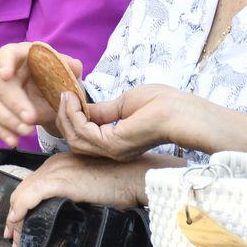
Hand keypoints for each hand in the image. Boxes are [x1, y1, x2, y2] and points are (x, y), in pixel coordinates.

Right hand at [0, 42, 68, 147]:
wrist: (48, 90)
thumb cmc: (52, 73)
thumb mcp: (62, 68)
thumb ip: (68, 66)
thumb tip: (74, 67)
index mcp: (18, 56)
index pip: (6, 54)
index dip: (4, 63)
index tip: (6, 75)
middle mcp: (2, 74)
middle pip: (1, 87)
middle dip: (15, 104)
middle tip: (31, 119)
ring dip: (10, 121)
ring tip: (28, 132)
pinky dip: (4, 134)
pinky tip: (14, 142)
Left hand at [3, 153, 153, 246]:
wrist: (135, 177)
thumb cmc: (120, 184)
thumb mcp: (90, 187)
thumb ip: (72, 194)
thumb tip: (61, 214)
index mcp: (60, 162)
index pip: (31, 185)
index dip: (20, 206)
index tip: (17, 226)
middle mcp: (53, 163)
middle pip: (22, 190)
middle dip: (14, 217)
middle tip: (14, 240)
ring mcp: (55, 170)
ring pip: (21, 196)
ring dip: (16, 221)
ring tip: (17, 243)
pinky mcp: (58, 181)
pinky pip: (28, 198)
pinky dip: (19, 214)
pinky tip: (19, 227)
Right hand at [56, 83, 246, 159]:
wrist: (183, 112)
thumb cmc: (164, 104)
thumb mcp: (126, 103)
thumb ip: (104, 110)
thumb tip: (85, 109)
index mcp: (118, 142)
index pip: (85, 136)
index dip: (72, 116)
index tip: (68, 95)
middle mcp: (113, 150)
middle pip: (75, 140)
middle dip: (64, 117)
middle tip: (63, 95)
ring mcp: (112, 150)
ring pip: (74, 138)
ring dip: (66, 115)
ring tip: (67, 96)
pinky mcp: (112, 144)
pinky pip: (82, 132)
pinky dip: (73, 115)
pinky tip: (74, 100)